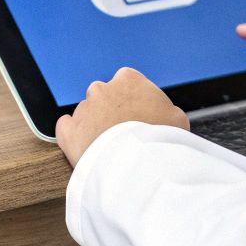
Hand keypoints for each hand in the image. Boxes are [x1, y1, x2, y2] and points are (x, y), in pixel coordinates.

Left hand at [56, 67, 188, 165]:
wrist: (138, 165)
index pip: (128, 83)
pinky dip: (74, 136)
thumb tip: (166, 117)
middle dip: (112, 113)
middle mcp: (102, 89)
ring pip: (87, 114)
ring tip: (110, 149)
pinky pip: (67, 129)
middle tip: (125, 134)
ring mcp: (83, 109)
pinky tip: (85, 147)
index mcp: (128, 79)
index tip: (139, 117)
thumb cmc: (160, 140)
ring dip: (95, 127)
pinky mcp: (69, 131)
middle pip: (106, 97)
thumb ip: (166, 110)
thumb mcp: (178, 119)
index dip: (134, 102)